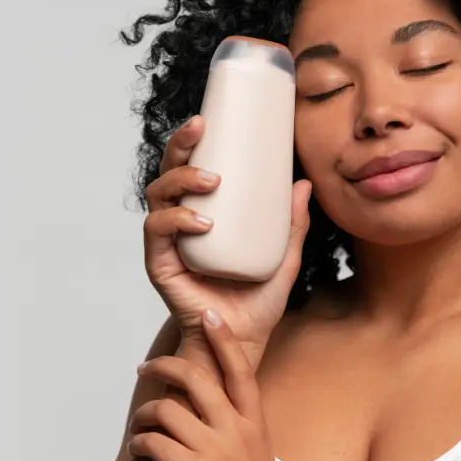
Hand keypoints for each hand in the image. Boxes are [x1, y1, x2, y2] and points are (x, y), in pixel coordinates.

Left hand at [129, 309, 276, 460]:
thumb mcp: (254, 446)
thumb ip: (236, 419)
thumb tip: (207, 393)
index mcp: (254, 421)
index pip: (240, 370)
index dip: (225, 339)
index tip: (210, 314)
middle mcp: (236, 430)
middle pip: (197, 379)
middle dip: (165, 366)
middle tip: (147, 368)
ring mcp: (213, 451)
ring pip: (167, 410)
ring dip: (145, 415)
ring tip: (140, 425)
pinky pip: (152, 443)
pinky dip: (139, 443)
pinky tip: (140, 448)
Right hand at [143, 114, 311, 366]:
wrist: (243, 342)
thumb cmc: (257, 301)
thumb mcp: (284, 256)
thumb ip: (292, 223)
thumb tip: (303, 183)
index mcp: (204, 215)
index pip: (191, 169)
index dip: (192, 141)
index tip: (208, 118)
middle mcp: (180, 224)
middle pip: (168, 173)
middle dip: (179, 145)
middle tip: (200, 129)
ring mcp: (168, 243)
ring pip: (157, 196)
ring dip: (180, 180)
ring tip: (211, 180)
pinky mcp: (160, 265)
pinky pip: (157, 232)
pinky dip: (178, 221)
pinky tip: (203, 222)